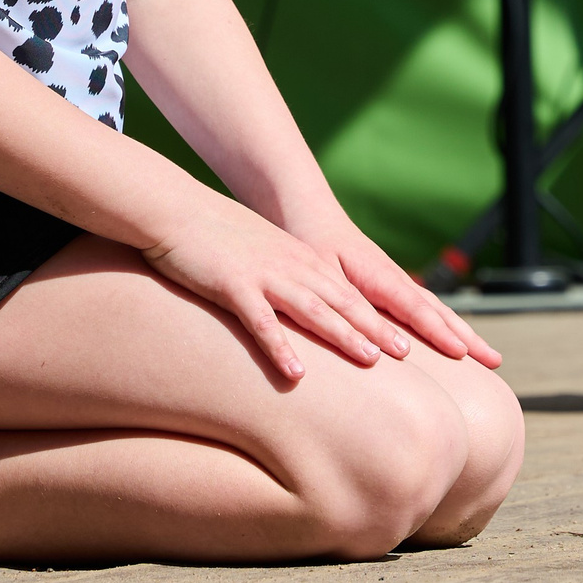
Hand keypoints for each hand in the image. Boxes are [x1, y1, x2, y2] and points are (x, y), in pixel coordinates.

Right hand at [141, 197, 415, 381]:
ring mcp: (263, 274)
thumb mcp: (260, 251)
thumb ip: (284, 273)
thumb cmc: (214, 234)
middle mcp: (289, 266)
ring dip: (342, 333)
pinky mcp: (233, 285)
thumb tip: (301, 301)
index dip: (378, 315)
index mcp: (298, 259)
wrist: (174, 208)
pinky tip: (296, 374)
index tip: (407, 337)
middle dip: (376, 327)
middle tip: (408, 353)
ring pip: (312, 308)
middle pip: (340, 300)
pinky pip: (261, 322)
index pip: (347, 291)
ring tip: (370, 359)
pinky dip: (280, 347)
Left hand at [291, 210, 502, 370]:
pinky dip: (441, 325)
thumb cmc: (311, 243)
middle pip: (437, 311)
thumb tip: (378, 338)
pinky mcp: (387, 286)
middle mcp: (394, 279)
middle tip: (495, 362)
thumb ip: (349, 305)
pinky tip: (450, 340)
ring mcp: (394, 282)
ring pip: (434, 309)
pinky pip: (421, 309)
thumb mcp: (324, 275)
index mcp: (380, 276)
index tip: (462, 353)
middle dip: (466, 337)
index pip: (416, 309)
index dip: (438, 332)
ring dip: (461, 332)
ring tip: (488, 357)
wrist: (309, 213)